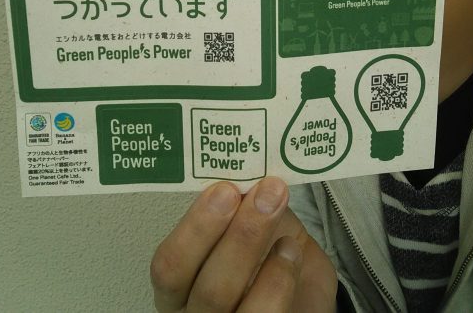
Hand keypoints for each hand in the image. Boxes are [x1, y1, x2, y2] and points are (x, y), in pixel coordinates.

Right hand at [151, 177, 336, 311]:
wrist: (304, 297)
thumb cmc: (269, 259)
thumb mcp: (252, 228)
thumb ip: (244, 206)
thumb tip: (247, 173)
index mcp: (181, 284)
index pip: (168, 265)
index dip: (195, 227)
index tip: (225, 189)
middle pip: (206, 288)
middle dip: (239, 236)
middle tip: (265, 196)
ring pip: (232, 306)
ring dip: (264, 260)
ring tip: (286, 233)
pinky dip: (281, 282)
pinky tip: (292, 255)